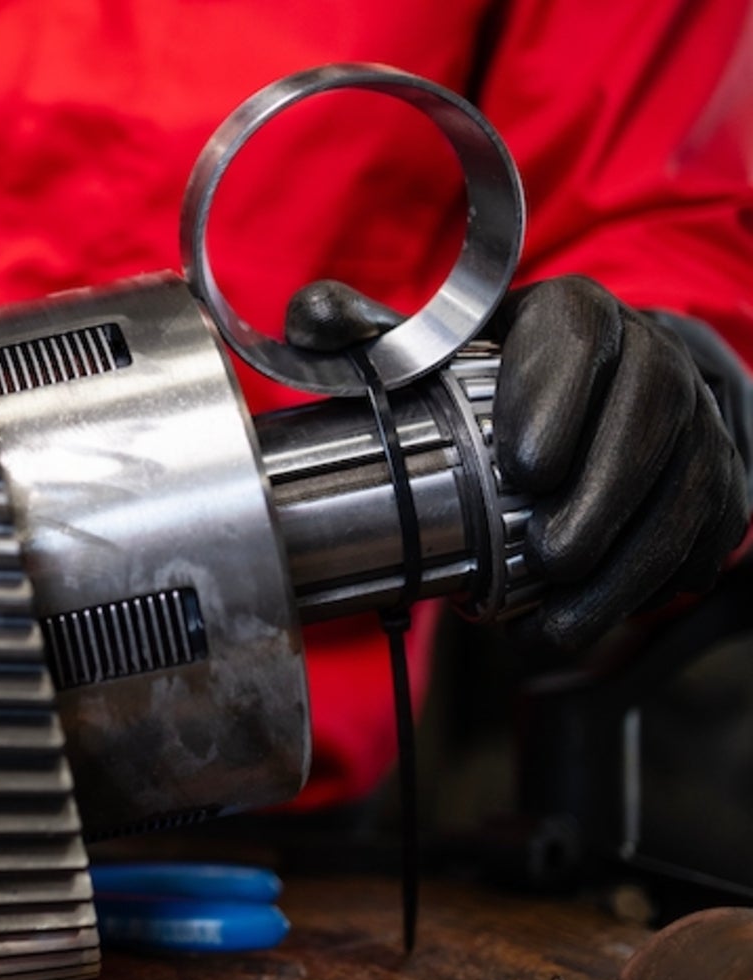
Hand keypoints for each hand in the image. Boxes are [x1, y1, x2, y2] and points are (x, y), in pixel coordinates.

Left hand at [287, 277, 749, 648]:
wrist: (585, 397)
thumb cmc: (491, 377)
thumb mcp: (431, 346)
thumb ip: (367, 334)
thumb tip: (310, 318)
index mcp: (574, 314)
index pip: (579, 337)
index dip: (559, 399)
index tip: (521, 465)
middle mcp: (651, 356)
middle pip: (650, 418)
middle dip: (603, 497)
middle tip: (551, 556)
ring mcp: (697, 421)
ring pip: (687, 488)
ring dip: (629, 566)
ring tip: (562, 623)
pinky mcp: (720, 480)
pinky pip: (706, 534)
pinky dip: (654, 585)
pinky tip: (597, 619)